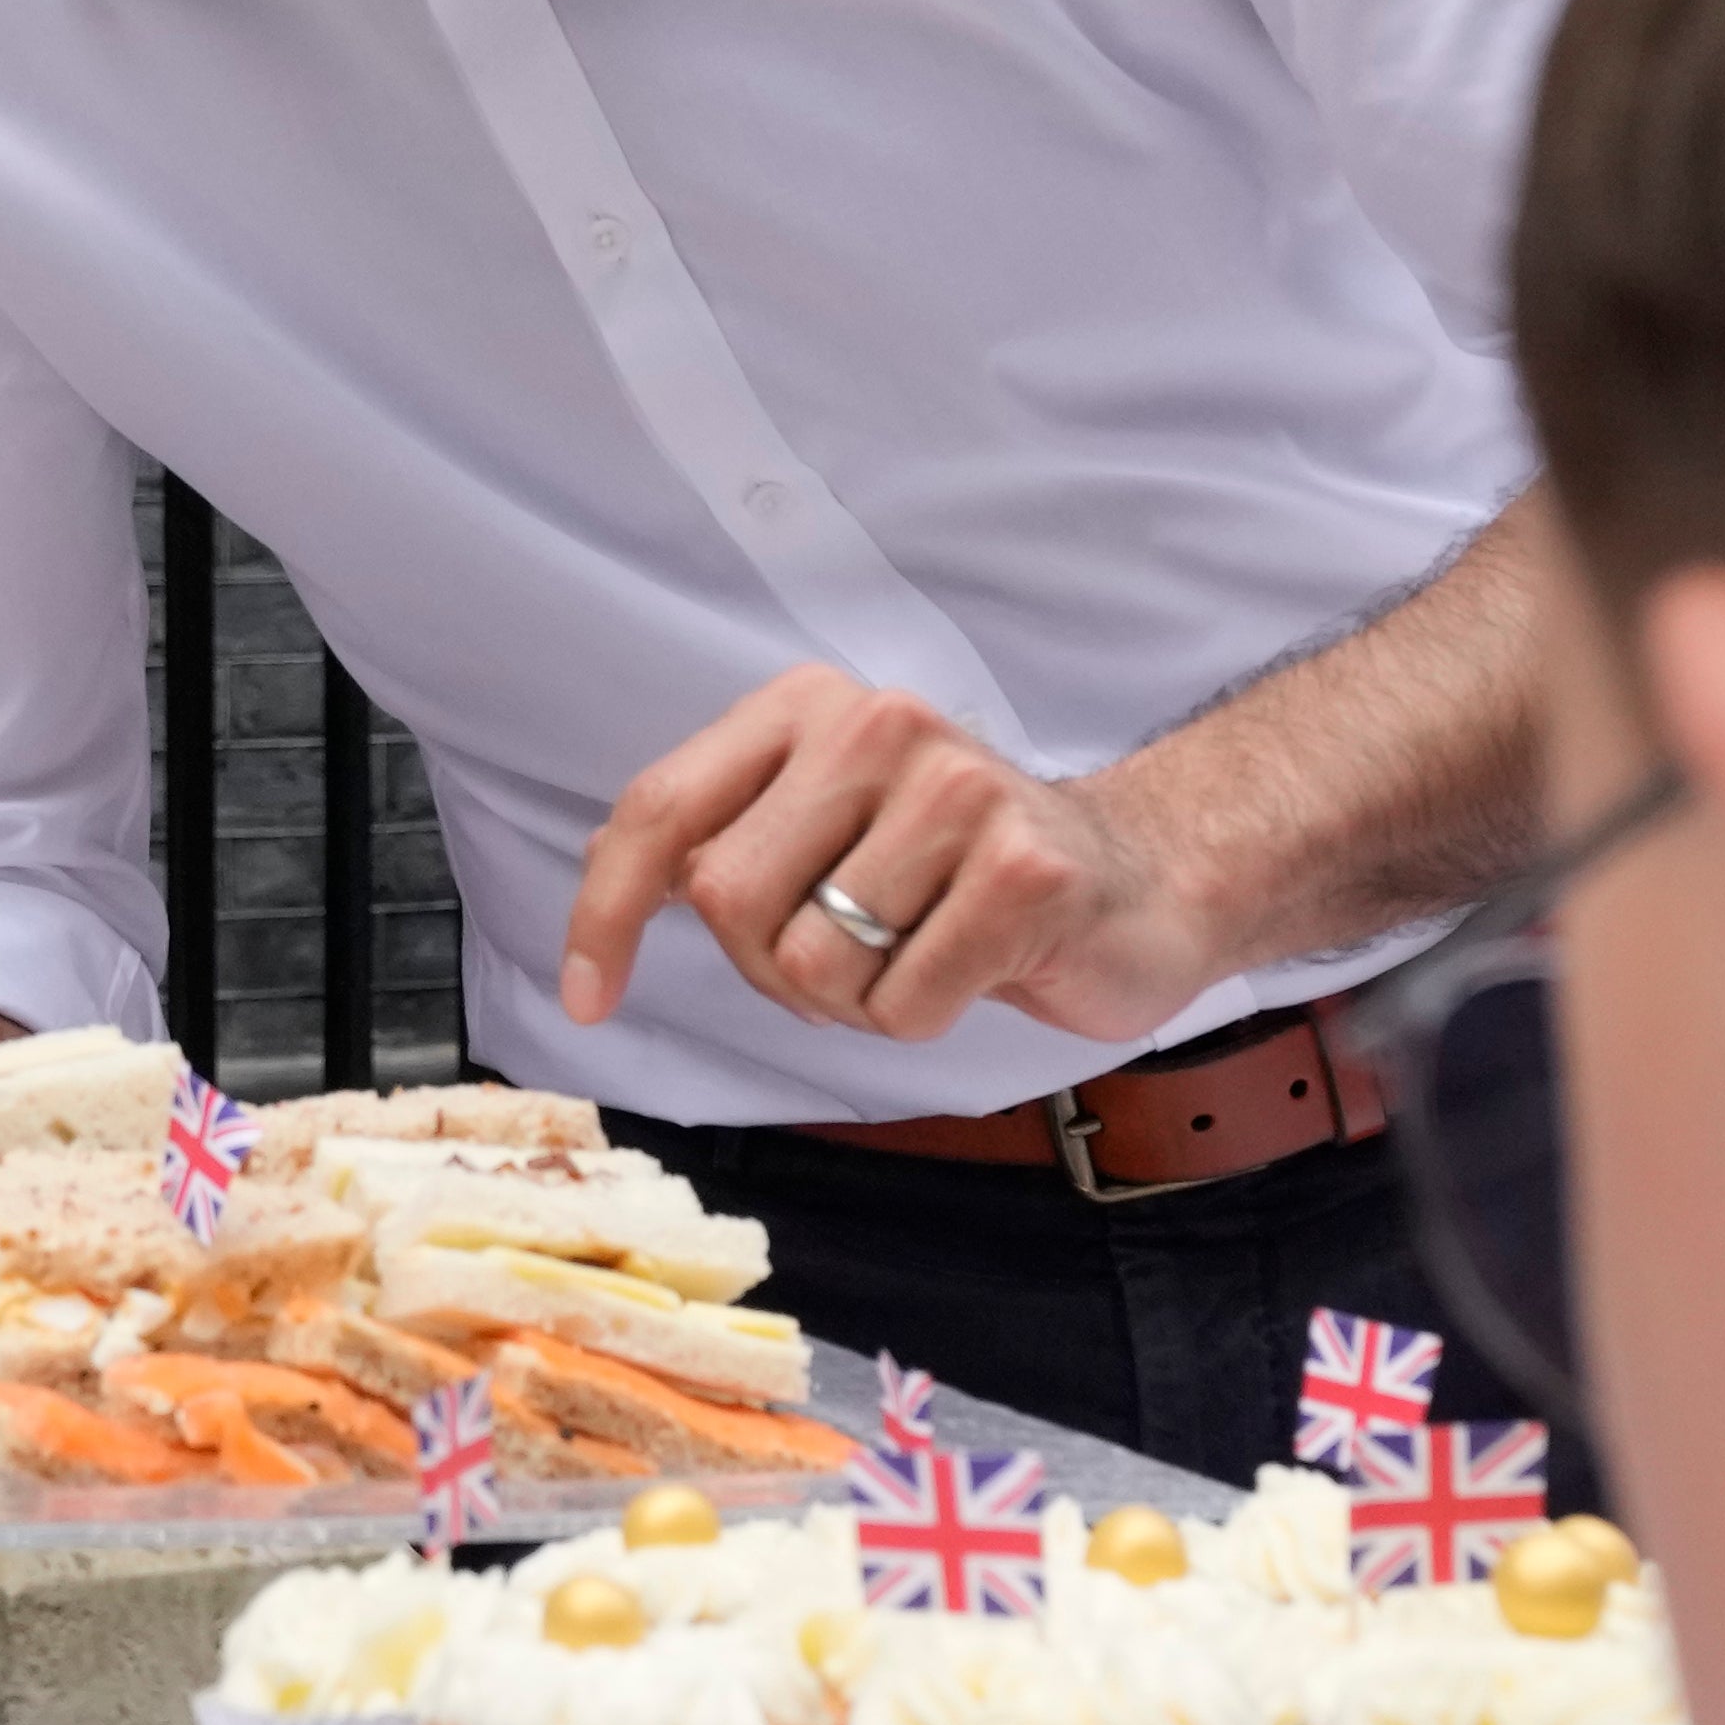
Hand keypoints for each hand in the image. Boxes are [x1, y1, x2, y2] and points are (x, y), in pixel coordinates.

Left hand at [557, 664, 1221, 1047]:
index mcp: (804, 707)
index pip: (661, 809)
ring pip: (813, 964)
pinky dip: (921, 1017)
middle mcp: (875, 724)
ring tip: (921, 952)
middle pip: (729, 900)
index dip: (606, 912)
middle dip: (770, 968)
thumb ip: (724, 835)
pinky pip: (904, 1001)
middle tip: (851, 957)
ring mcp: (957, 788)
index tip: (587, 1002)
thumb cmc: (955, 870)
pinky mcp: (1025, 869)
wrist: (1137, 881)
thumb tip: (602, 860)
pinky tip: (973, 968)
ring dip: (856, 1001)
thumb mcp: (826, 826)